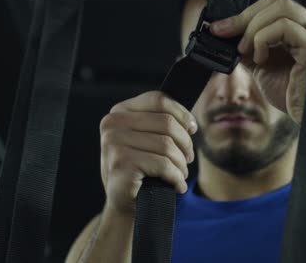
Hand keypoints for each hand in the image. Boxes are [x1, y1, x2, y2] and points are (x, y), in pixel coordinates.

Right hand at [99, 91, 196, 215]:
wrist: (126, 205)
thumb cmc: (141, 170)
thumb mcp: (148, 140)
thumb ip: (161, 123)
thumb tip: (190, 123)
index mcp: (119, 112)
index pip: (157, 99)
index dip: (181, 113)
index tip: (193, 129)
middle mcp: (112, 124)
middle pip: (167, 122)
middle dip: (185, 143)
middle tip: (188, 159)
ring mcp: (114, 143)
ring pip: (167, 145)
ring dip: (181, 164)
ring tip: (180, 174)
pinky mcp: (121, 164)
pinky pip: (163, 165)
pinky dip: (176, 177)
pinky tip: (177, 185)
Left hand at [210, 0, 305, 123]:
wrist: (305, 115)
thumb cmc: (288, 92)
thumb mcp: (259, 65)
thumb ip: (247, 47)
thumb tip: (224, 33)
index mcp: (296, 27)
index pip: (271, 3)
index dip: (244, 12)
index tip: (219, 28)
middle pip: (275, 0)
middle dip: (245, 16)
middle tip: (224, 32)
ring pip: (280, 9)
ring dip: (253, 29)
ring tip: (244, 51)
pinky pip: (285, 27)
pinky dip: (264, 39)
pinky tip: (260, 59)